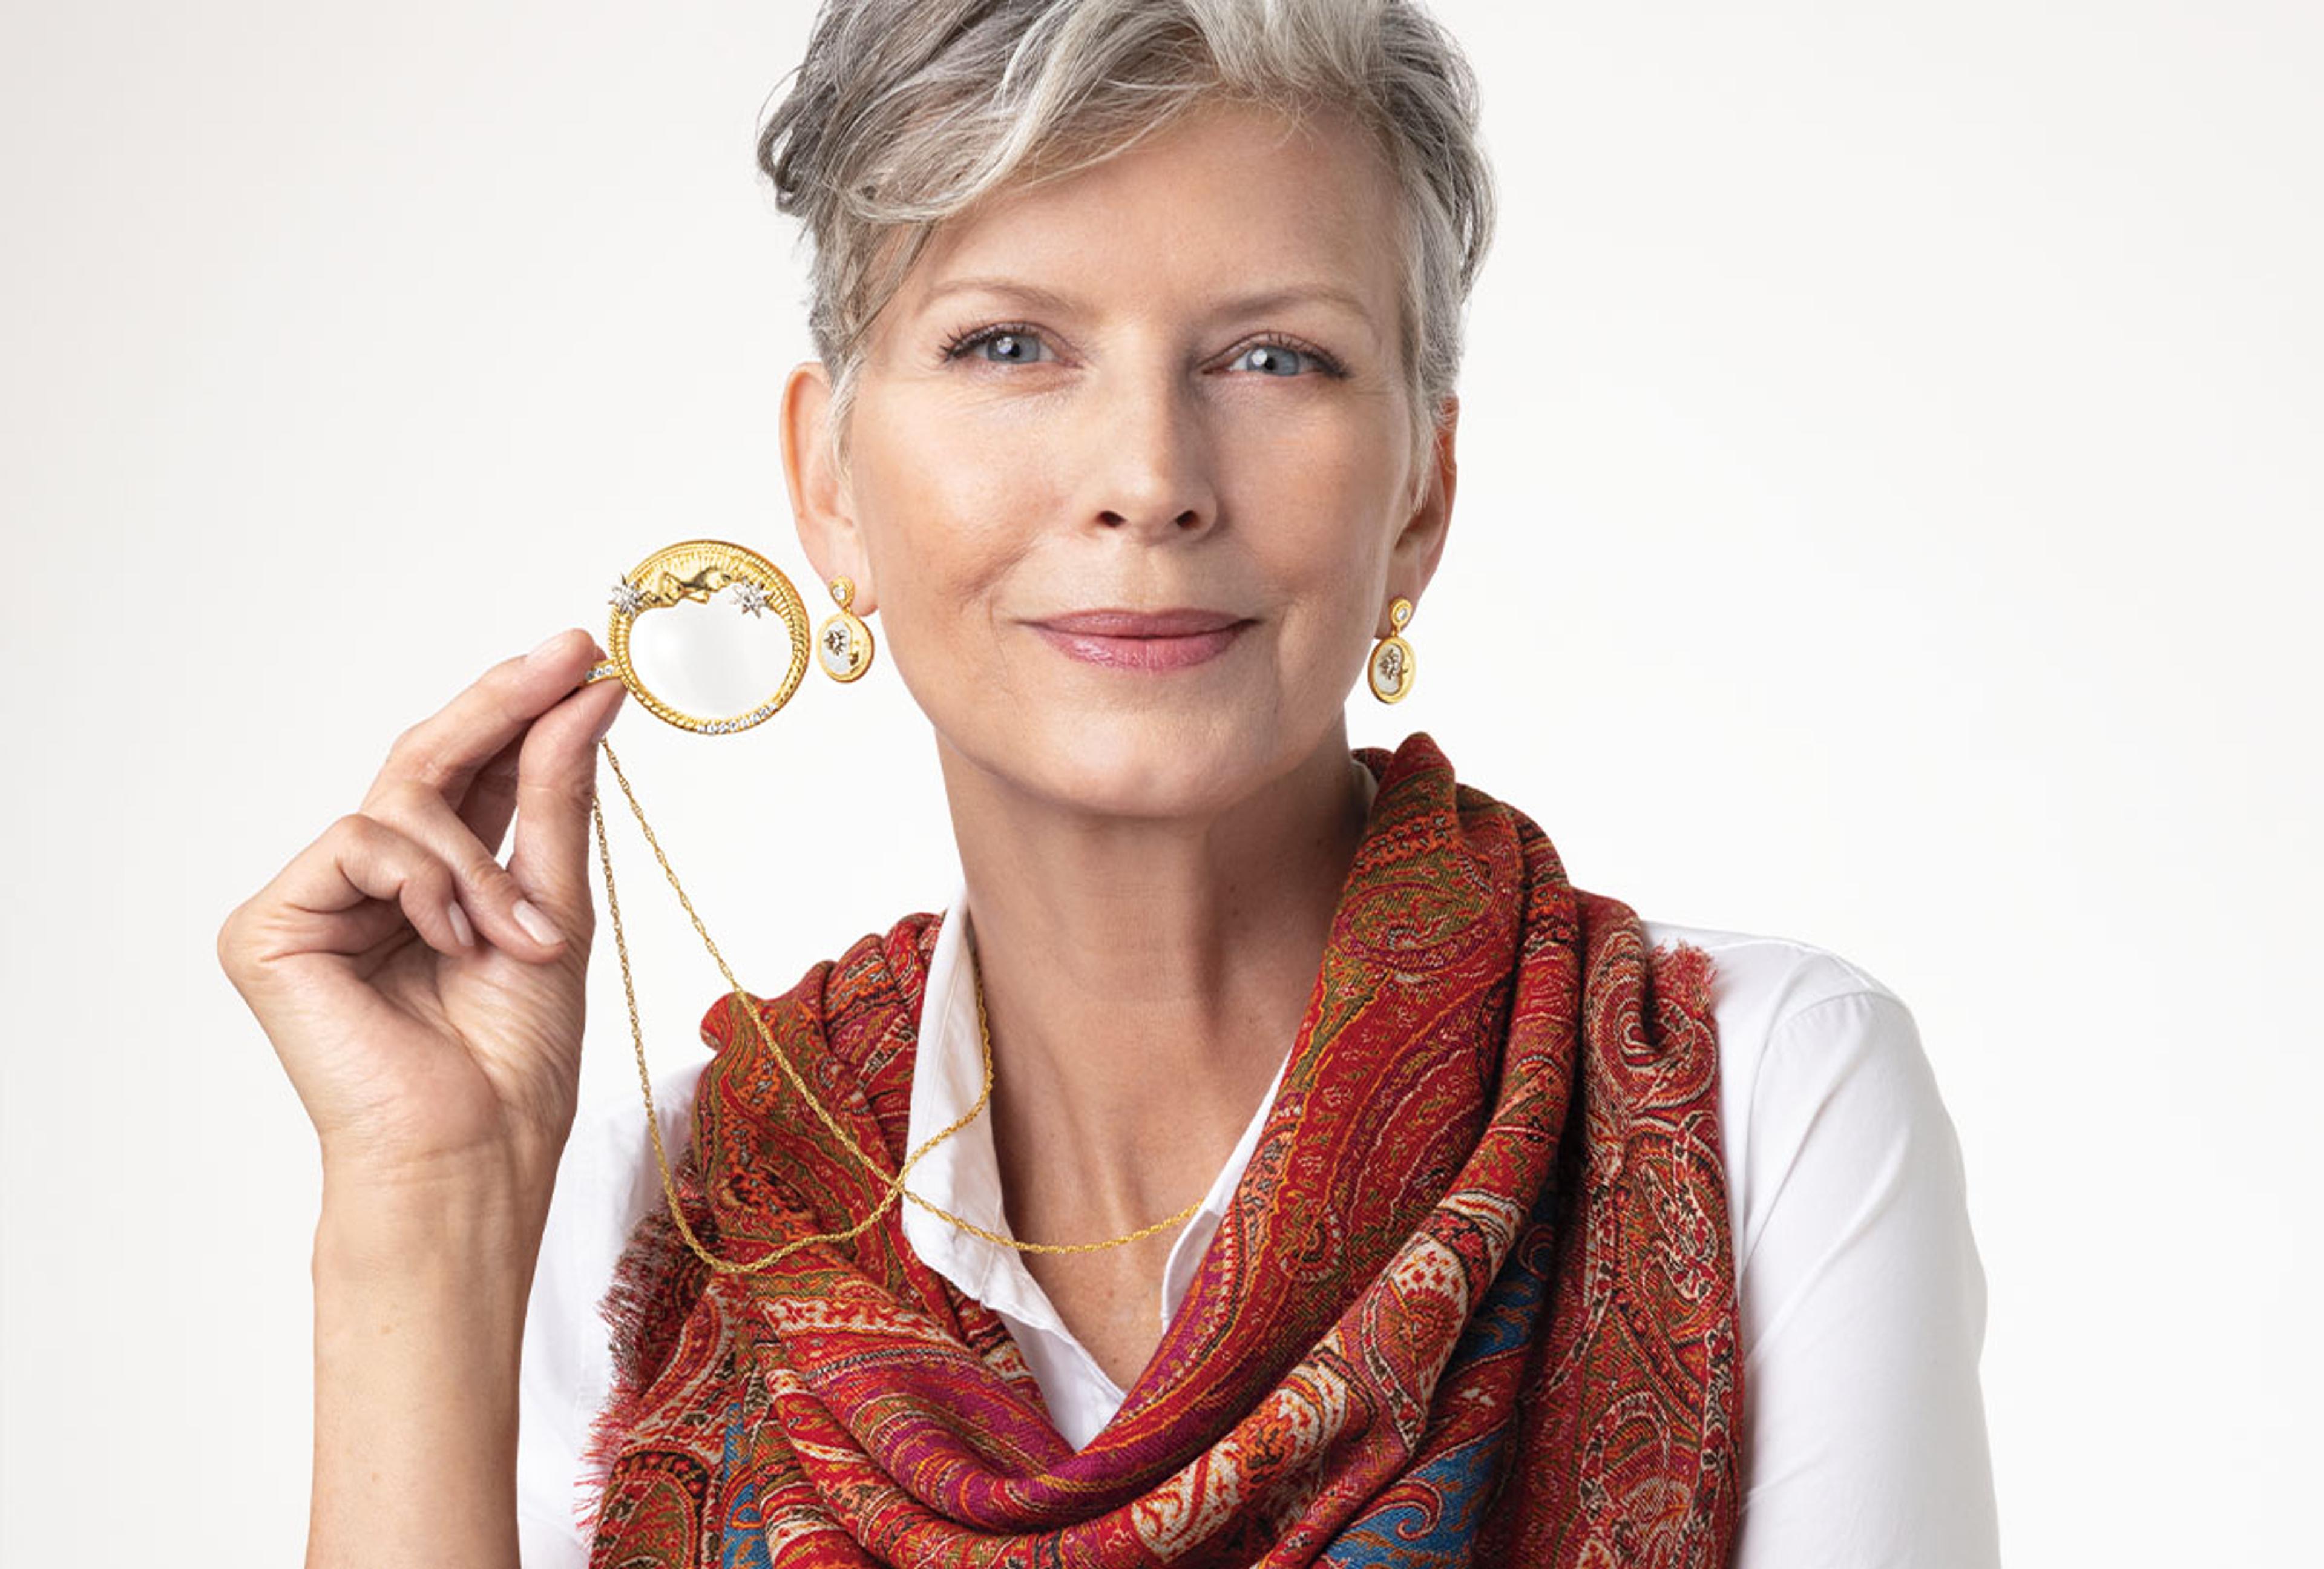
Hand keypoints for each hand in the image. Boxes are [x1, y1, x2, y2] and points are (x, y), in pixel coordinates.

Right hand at [217, 627, 626, 1194]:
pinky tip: (451, 942)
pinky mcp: (269, 928)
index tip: (580, 657)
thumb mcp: (556, 904)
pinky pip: (358, 844)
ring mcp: (317, 904)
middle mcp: (373, 886)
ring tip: (518, 933)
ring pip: (401, 803)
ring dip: (480, 862)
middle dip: (501, 706)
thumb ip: (554, 797)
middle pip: (426, 761)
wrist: (474, 1145)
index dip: (520, 709)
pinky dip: (425, 886)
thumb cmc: (515, 1057)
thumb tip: (585, 696)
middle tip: (564, 658)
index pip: (473, 774)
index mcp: (440, 885)